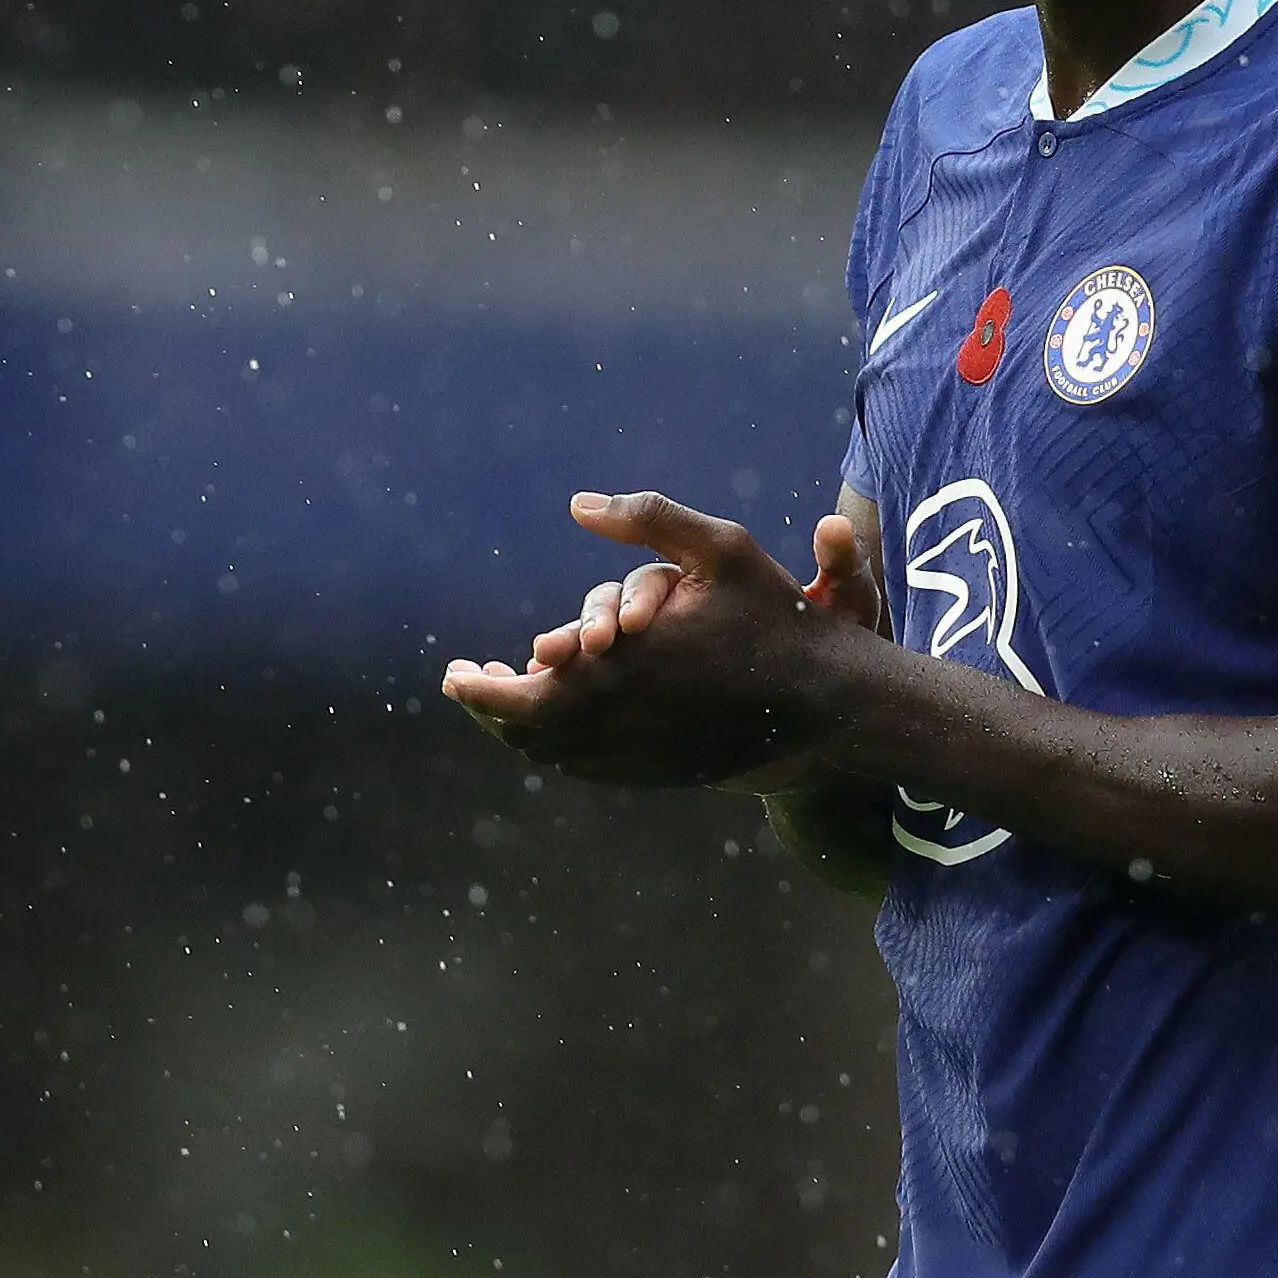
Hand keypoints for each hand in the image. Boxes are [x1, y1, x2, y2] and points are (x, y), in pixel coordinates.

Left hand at [439, 492, 847, 787]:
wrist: (824, 701)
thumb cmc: (772, 617)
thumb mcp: (719, 547)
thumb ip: (646, 519)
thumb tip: (578, 504)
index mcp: (619, 671)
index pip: (517, 699)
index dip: (474, 691)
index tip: (452, 672)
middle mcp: (621, 724)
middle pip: (525, 733)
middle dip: (489, 706)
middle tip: (471, 680)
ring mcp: (640, 757)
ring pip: (555, 756)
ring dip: (524, 726)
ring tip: (509, 693)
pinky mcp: (659, 774)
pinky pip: (591, 767)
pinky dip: (562, 744)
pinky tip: (564, 715)